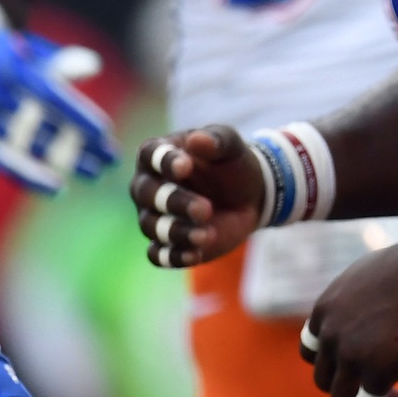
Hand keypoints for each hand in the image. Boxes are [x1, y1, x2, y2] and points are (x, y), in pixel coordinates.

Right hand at [0, 28, 113, 194]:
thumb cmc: (13, 56)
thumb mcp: (36, 52)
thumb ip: (64, 63)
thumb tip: (94, 67)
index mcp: (7, 70)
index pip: (46, 95)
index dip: (75, 114)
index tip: (105, 131)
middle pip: (35, 128)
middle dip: (75, 146)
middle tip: (111, 158)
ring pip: (19, 152)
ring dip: (58, 164)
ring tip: (95, 173)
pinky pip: (3, 165)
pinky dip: (29, 179)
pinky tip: (58, 187)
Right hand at [133, 126, 266, 267]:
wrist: (250, 196)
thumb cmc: (233, 164)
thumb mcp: (232, 147)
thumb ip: (216, 141)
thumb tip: (196, 139)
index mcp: (160, 155)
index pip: (151, 155)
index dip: (164, 162)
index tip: (186, 167)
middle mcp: (149, 186)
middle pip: (147, 194)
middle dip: (174, 202)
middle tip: (205, 208)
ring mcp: (155, 216)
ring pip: (152, 226)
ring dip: (177, 232)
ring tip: (206, 235)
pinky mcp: (167, 243)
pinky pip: (159, 255)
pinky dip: (174, 257)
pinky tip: (195, 255)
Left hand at [300, 245, 397, 396]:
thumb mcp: (368, 276)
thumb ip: (354, 298)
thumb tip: (363, 306)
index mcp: (325, 310)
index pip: (312, 350)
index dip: (331, 362)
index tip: (355, 365)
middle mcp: (330, 335)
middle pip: (324, 378)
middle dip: (348, 385)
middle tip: (374, 385)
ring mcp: (352, 356)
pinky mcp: (378, 372)